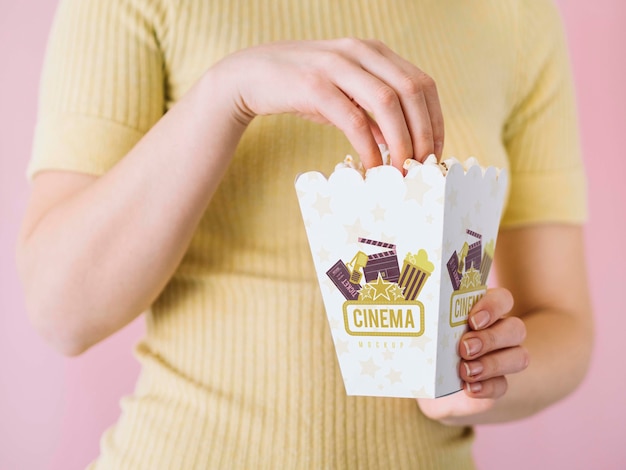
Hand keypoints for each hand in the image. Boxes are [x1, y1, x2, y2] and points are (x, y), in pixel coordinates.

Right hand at [212, 38, 443, 168]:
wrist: (252, 76)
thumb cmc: (302, 88)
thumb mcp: (344, 92)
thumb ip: (373, 110)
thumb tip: (401, 141)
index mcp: (373, 51)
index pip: (421, 83)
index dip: (435, 120)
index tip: (434, 152)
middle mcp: (360, 52)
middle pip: (411, 91)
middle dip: (423, 133)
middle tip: (421, 166)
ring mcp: (337, 66)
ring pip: (387, 104)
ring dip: (401, 142)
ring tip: (400, 171)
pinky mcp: (314, 86)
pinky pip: (354, 120)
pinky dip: (369, 147)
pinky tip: (371, 167)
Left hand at [418, 288, 528, 424]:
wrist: (430, 386)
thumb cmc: (426, 345)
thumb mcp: (422, 330)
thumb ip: (419, 318)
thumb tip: (392, 306)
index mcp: (482, 310)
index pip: (502, 299)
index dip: (492, 306)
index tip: (472, 319)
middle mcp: (498, 332)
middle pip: (515, 328)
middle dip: (490, 338)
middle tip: (464, 348)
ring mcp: (502, 358)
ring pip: (519, 356)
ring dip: (493, 364)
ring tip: (465, 371)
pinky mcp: (497, 384)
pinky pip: (503, 385)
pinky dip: (487, 387)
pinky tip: (469, 388)